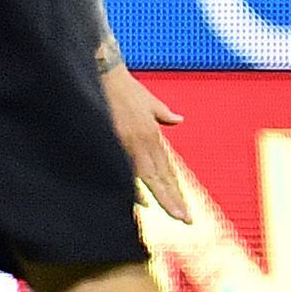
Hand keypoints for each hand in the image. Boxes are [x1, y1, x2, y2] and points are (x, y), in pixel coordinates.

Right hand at [102, 66, 189, 223]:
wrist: (103, 72)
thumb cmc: (123, 86)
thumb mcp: (148, 100)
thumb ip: (163, 113)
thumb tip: (178, 120)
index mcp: (152, 134)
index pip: (166, 169)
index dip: (175, 189)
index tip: (184, 208)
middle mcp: (144, 141)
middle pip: (162, 177)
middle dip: (174, 199)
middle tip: (186, 219)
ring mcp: (130, 142)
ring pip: (149, 177)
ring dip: (162, 197)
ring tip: (175, 214)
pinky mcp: (115, 140)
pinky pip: (127, 170)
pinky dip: (135, 186)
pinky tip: (144, 201)